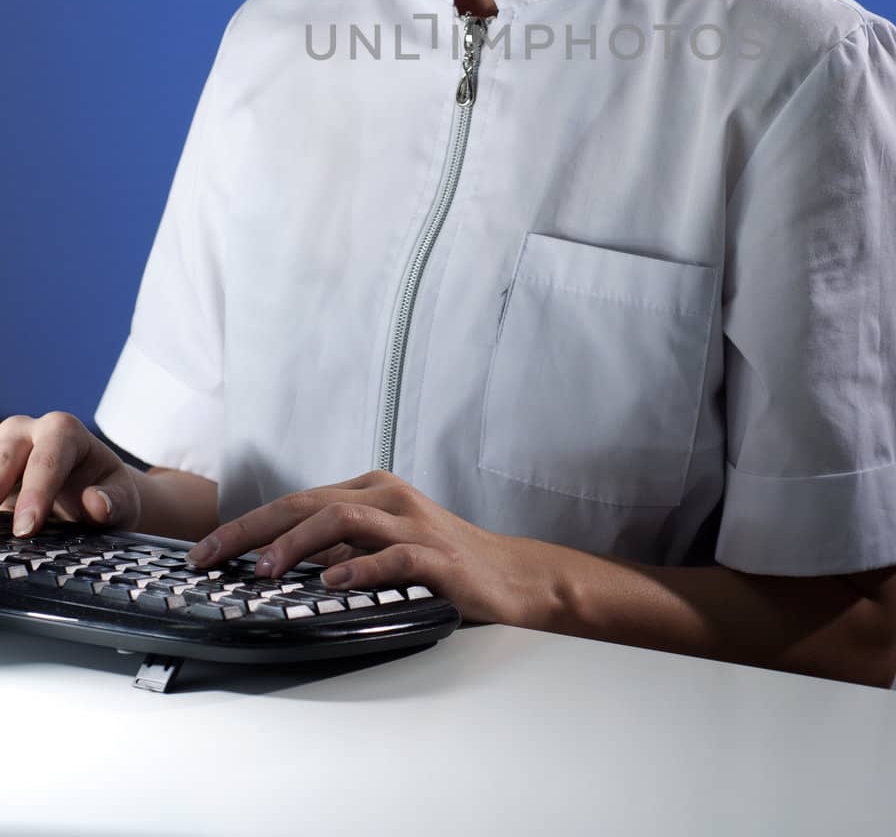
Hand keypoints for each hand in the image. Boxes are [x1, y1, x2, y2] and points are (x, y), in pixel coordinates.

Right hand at [0, 411, 141, 535]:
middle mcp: (27, 431)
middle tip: (4, 531)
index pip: (48, 459)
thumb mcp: (122, 499)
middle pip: (5, 454)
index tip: (27, 528)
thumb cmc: (104, 492)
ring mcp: (1, 447)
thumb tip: (96, 503)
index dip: (36, 494)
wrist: (87, 493)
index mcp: (65, 431)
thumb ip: (114, 502)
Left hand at [185, 470, 542, 627]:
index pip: (295, 501)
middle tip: (210, 558)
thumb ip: (338, 549)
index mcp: (370, 491)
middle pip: (307, 503)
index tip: (204, 552)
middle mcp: (387, 497)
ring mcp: (413, 523)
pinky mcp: (437, 556)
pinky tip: (332, 582)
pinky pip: (392, 556)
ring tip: (263, 569)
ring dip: (296, 543)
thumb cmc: (441, 563)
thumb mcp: (381, 547)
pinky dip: (358, 567)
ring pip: (343, 519)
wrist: (512, 576)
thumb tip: (271, 566)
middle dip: (251, 530)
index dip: (246, 525)